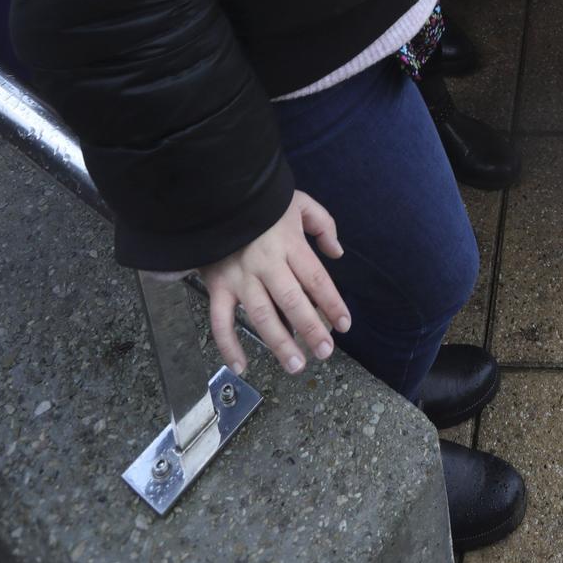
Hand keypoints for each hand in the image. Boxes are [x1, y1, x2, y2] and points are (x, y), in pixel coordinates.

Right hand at [200, 190, 347, 377]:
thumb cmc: (263, 203)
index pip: (316, 278)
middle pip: (292, 301)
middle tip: (325, 352)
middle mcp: (267, 263)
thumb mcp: (299, 202)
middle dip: (311, 329)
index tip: (345, 324)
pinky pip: (220, 321)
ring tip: (296, 365)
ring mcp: (240, 277)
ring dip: (279, 343)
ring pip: (261, 315)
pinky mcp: (218, 286)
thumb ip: (323, 224)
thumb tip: (337, 253)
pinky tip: (241, 367)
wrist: (218, 196)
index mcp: (289, 243)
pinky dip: (228, 346)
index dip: (332, 303)